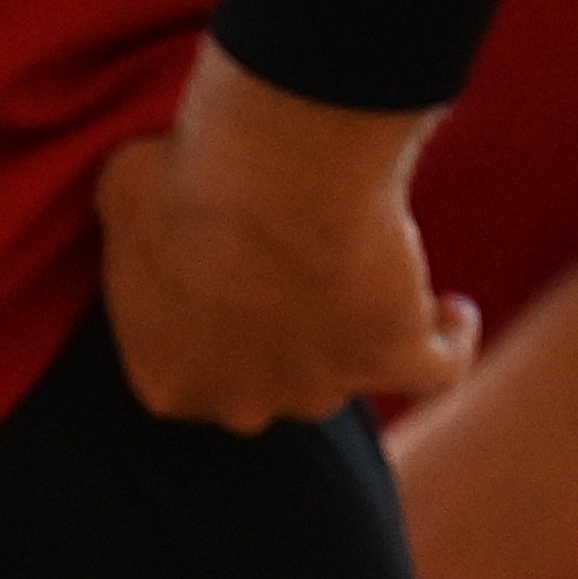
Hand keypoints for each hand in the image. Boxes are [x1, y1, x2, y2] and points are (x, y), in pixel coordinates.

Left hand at [94, 45, 480, 430]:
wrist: (272, 175)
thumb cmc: (186, 175)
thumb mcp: (125, 189)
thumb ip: (136, 218)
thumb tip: (150, 192)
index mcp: (167, 380)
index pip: (188, 375)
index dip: (210, 332)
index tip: (226, 295)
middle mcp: (242, 403)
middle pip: (265, 388)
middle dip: (273, 350)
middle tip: (290, 290)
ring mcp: (320, 389)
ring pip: (341, 380)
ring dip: (354, 339)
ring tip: (371, 289)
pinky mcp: (394, 361)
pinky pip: (435, 372)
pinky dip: (448, 345)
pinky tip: (452, 313)